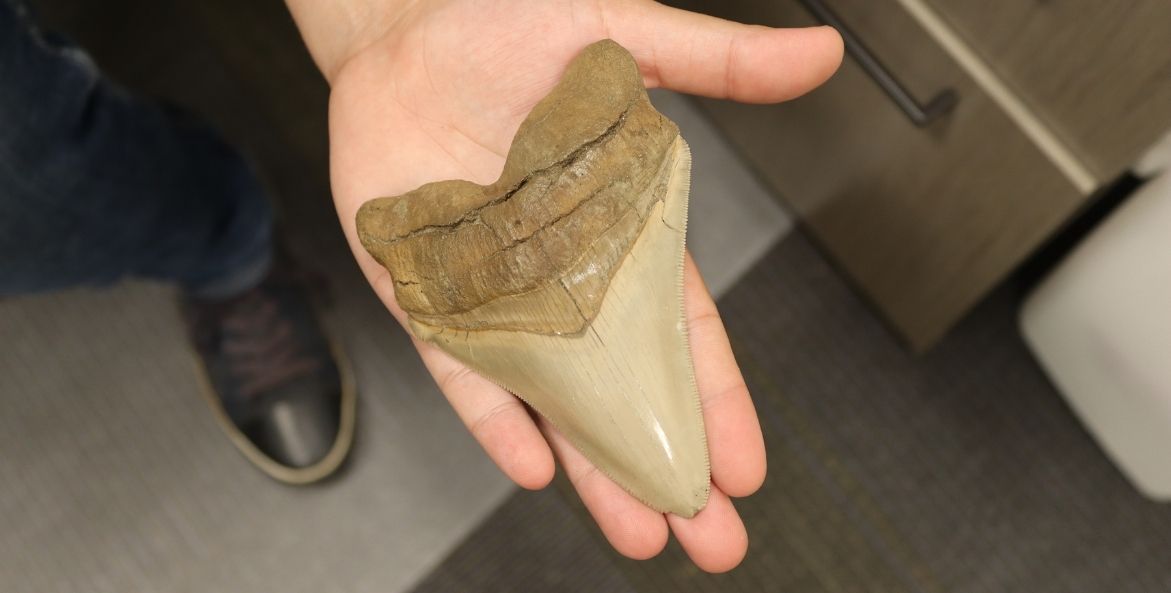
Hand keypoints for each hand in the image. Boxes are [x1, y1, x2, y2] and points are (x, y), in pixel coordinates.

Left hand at [303, 0, 841, 572]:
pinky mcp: (428, 289)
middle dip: (668, 463)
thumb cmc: (510, 25)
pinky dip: (496, 417)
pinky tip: (536, 467)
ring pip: (553, 398)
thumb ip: (719, 64)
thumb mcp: (625, 39)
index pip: (681, 333)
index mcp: (621, 229)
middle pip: (625, 388)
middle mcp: (565, 273)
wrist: (406, 19)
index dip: (714, 399)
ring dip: (594, 466)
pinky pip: (462, 369)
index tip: (744, 464)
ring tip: (640, 534)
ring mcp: (497, 290)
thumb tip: (821, 54)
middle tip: (713, 537)